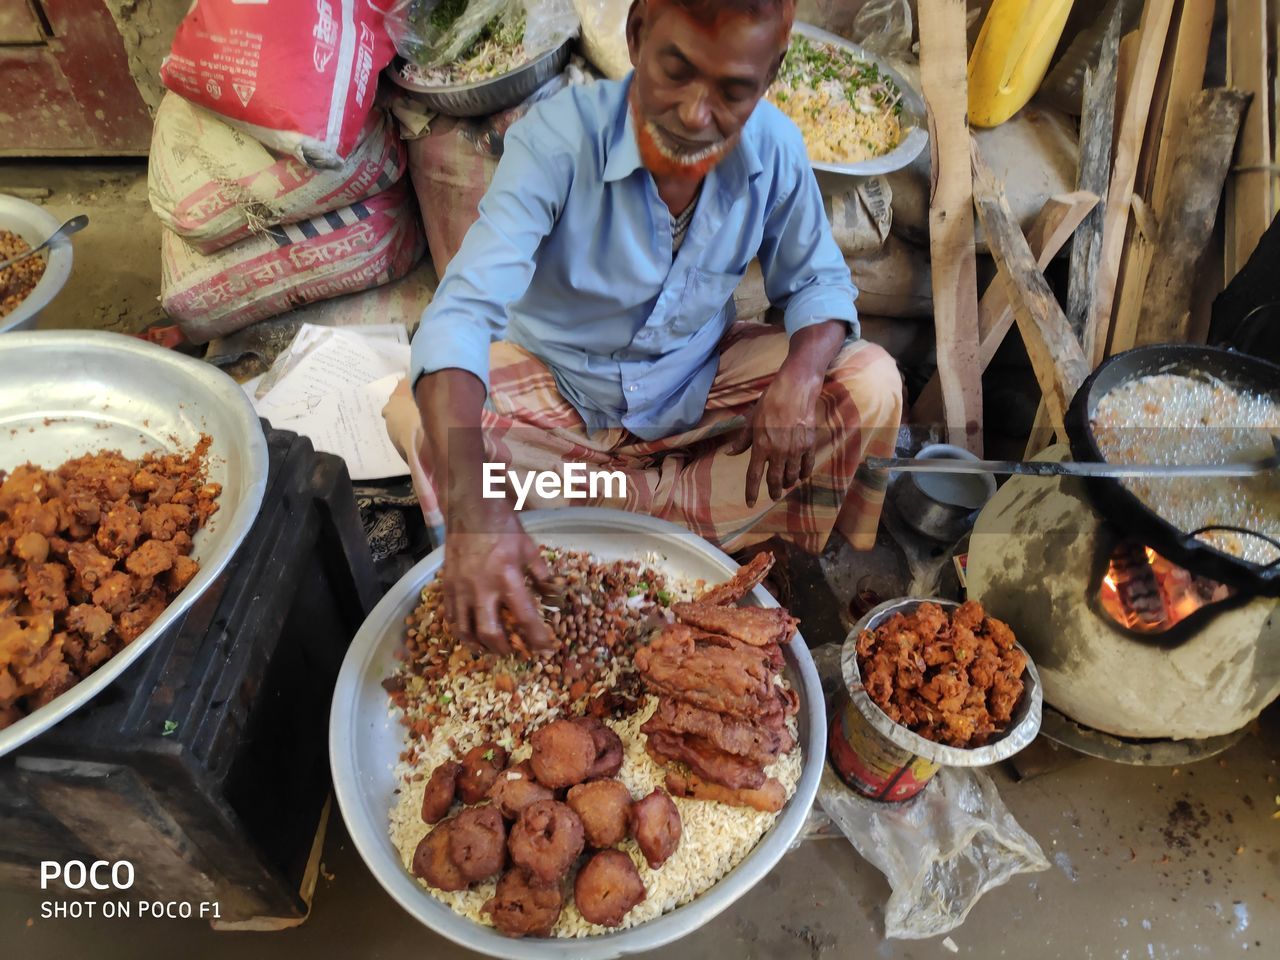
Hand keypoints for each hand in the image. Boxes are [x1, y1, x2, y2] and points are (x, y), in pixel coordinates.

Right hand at [441, 497, 555, 655]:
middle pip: (490, 632)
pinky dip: (460, 629)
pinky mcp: (447, 584)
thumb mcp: (529, 547)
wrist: (470, 506)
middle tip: (514, 651)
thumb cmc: (502, 524)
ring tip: (490, 649)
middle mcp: (482, 587)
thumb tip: (553, 596)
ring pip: (465, 629)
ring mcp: (461, 587)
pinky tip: (470, 631)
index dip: (537, 638)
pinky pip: (451, 615)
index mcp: (508, 577)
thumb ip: (541, 575)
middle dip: (504, 649)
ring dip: (479, 645)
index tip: (546, 650)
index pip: (525, 617)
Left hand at [726, 368, 821, 507]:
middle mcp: (777, 452)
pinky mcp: (808, 445)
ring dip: (788, 482)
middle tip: (773, 495)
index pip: (753, 476)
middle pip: (775, 480)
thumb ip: (743, 440)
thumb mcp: (752, 420)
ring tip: (786, 484)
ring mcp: (794, 450)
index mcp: (760, 447)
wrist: (794, 391)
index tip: (750, 503)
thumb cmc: (769, 403)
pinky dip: (803, 473)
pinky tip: (801, 475)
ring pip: (791, 475)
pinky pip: (806, 466)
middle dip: (773, 491)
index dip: (751, 492)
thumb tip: (730, 453)